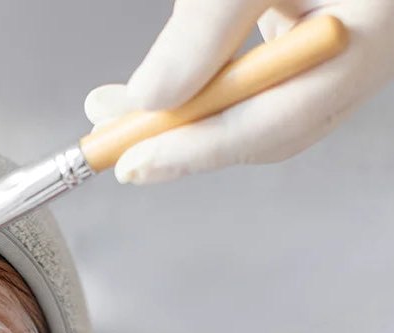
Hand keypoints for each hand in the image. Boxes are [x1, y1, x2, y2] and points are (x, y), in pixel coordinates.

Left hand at [84, 0, 393, 182]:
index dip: (196, 151)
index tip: (130, 164)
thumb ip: (208, 26)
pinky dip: (206, 80)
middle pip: (262, 126)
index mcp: (369, 36)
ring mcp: (337, 41)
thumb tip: (153, 95)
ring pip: (254, 104)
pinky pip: (255, 73)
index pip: (275, 122)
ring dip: (185, 110)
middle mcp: (359, 49)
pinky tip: (174, 70)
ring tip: (118, 101)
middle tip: (108, 129)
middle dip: (180, 135)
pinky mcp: (312, 24)